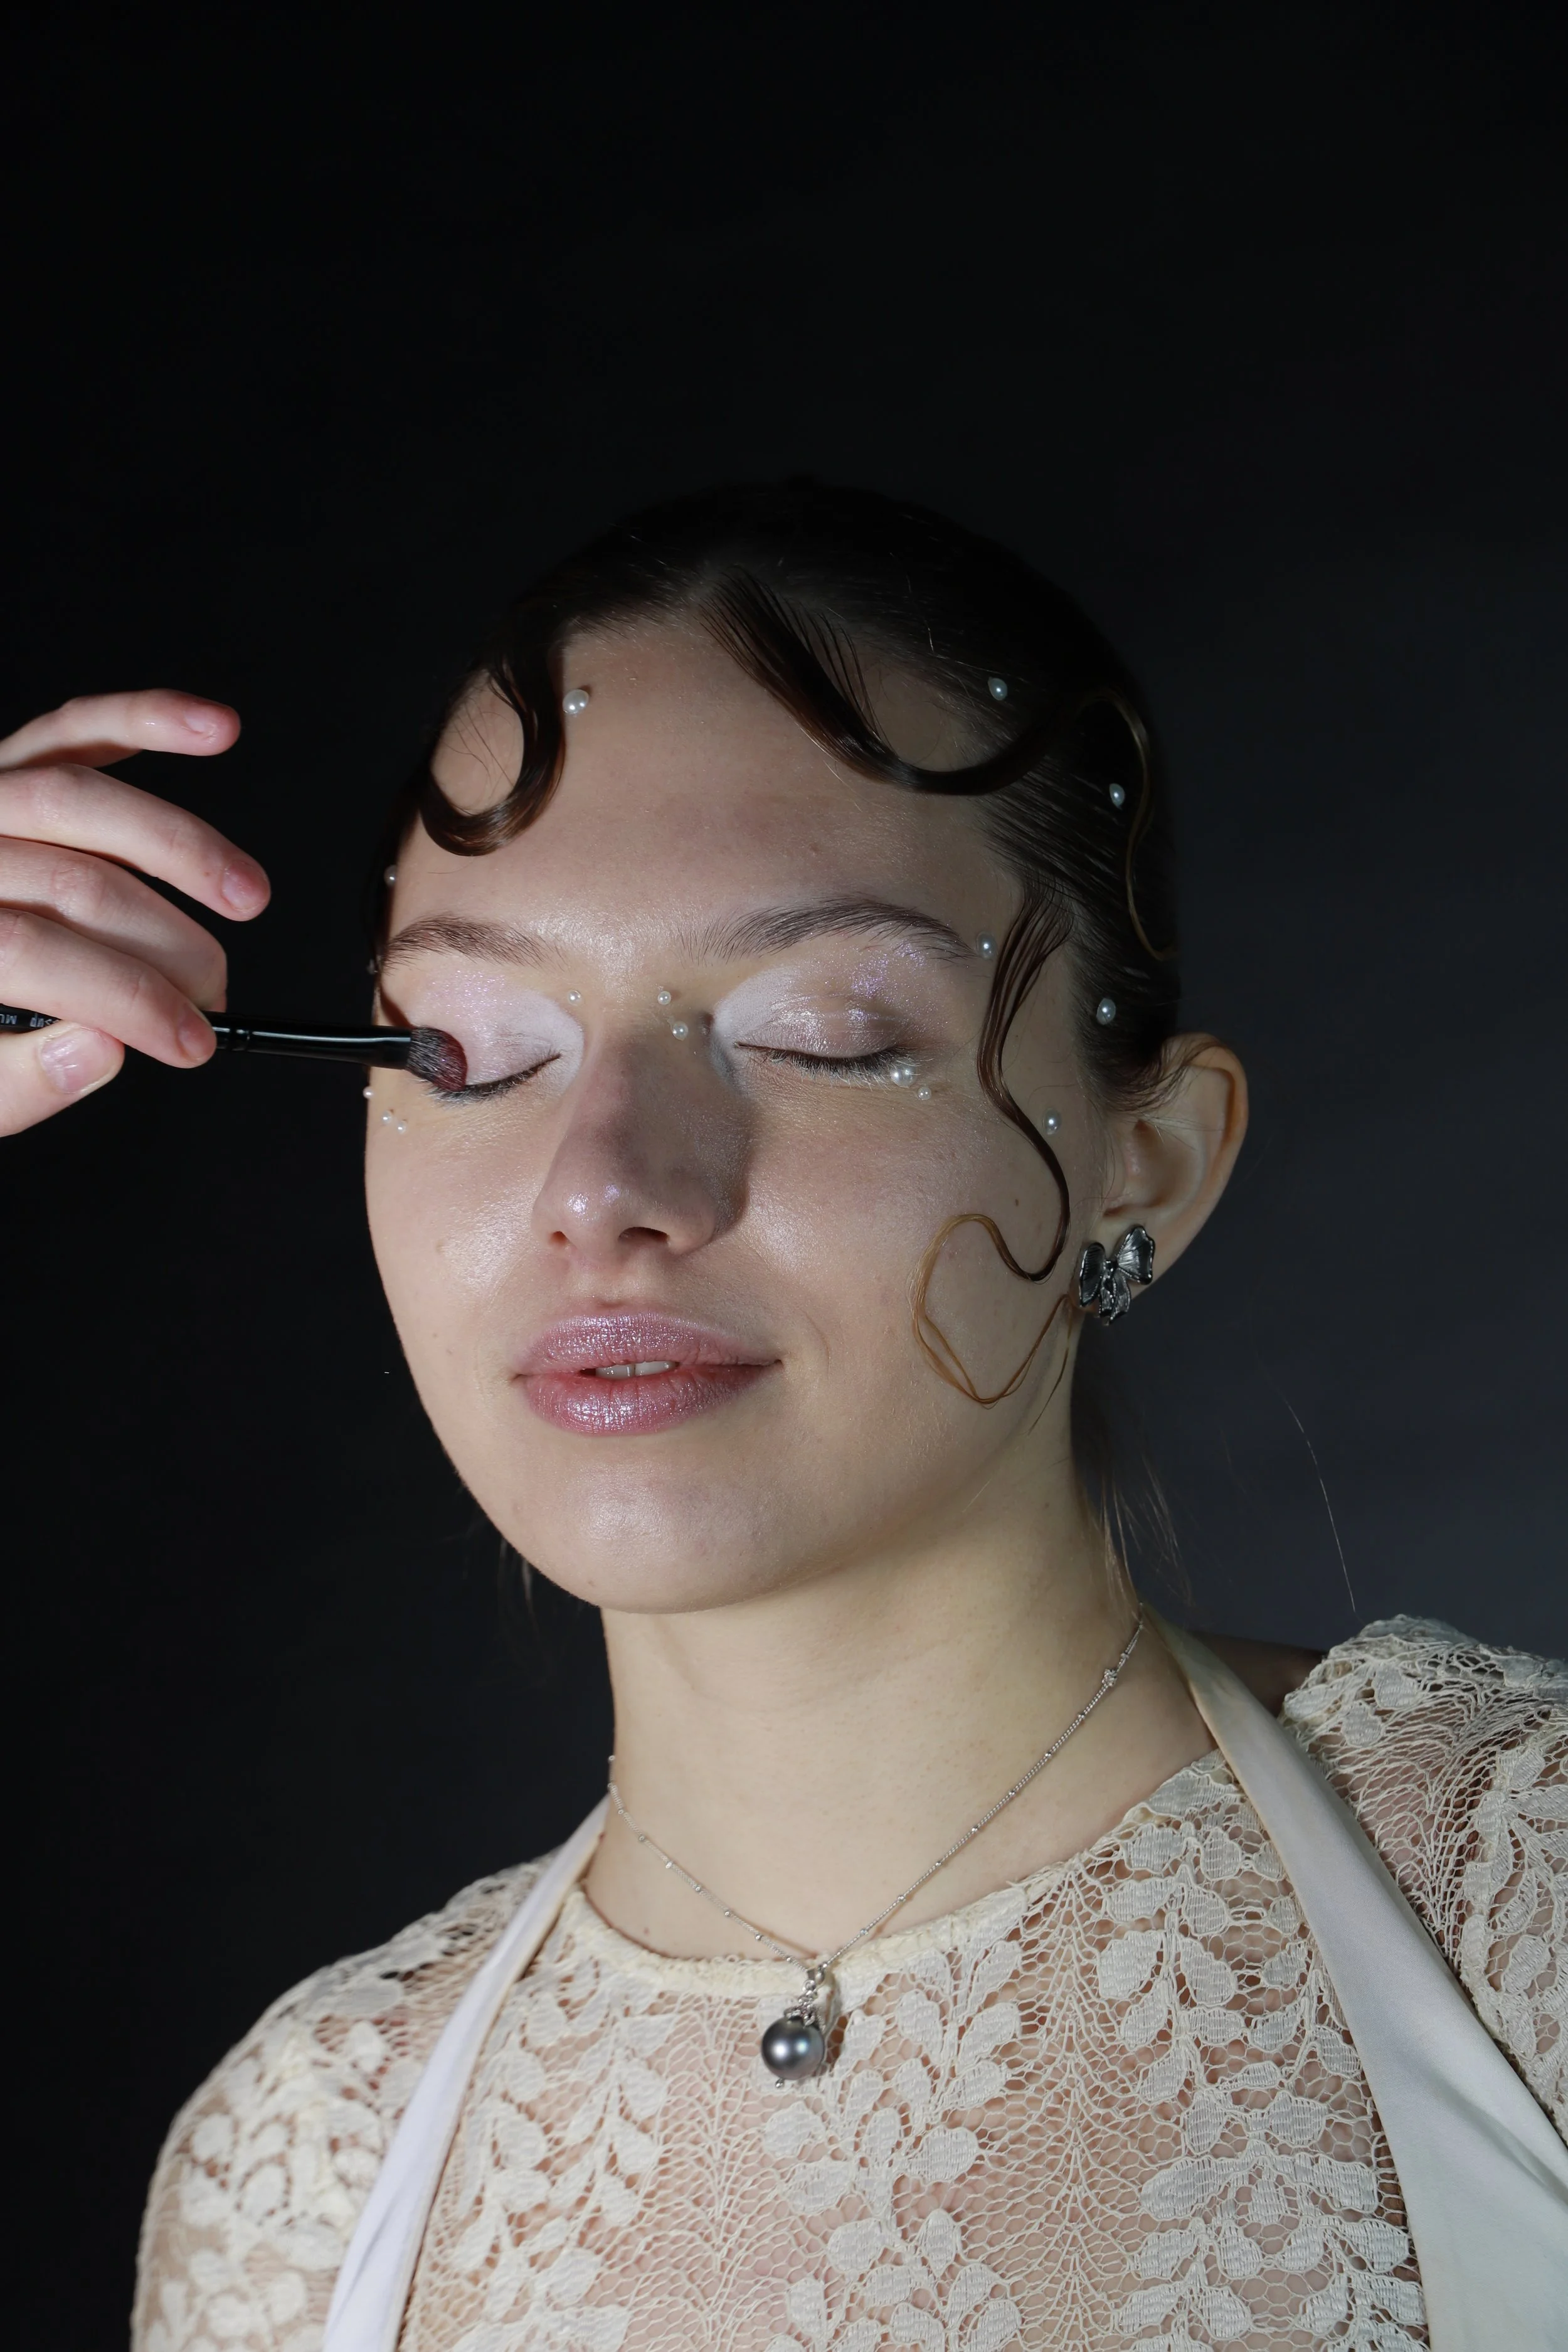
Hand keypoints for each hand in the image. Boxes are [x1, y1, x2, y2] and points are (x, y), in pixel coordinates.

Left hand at [0, 690, 268, 1135]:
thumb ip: (20, 1080)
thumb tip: (103, 1049)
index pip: (35, 953)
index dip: (129, 1000)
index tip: (189, 1041)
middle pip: (73, 882)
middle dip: (167, 945)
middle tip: (213, 994)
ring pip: (81, 797)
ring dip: (180, 844)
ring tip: (246, 894)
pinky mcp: (5, 765)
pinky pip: (73, 727)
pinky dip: (146, 719)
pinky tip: (212, 727)